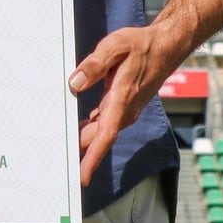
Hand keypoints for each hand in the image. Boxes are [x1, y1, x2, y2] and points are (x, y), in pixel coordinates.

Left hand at [68, 23, 183, 185]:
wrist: (165, 47)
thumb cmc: (140, 46)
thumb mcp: (115, 46)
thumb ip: (94, 64)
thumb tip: (74, 83)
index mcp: (121, 99)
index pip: (105, 134)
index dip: (92, 157)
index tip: (82, 176)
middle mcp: (124, 111)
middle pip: (98, 138)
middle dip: (80, 155)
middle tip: (57, 169)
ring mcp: (124, 111)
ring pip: (100, 133)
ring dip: (83, 144)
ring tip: (60, 155)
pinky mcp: (122, 107)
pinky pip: (103, 125)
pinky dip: (88, 132)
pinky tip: (74, 131)